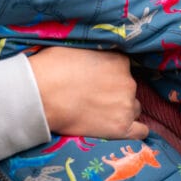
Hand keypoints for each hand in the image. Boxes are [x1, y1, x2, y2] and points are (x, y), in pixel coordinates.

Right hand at [28, 47, 146, 139]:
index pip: (122, 69)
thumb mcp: (78, 49)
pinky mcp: (121, 128)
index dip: (109, 76)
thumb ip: (94, 55)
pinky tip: (121, 130)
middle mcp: (128, 82)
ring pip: (133, 109)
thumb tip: (91, 61)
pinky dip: (133, 131)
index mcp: (119, 60)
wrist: (40, 95)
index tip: (96, 82)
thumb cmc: (52, 68)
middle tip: (93, 99)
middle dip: (114, 94)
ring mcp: (126, 105)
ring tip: (100, 115)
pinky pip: (140, 132)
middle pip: (128, 90)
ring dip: (121, 111)